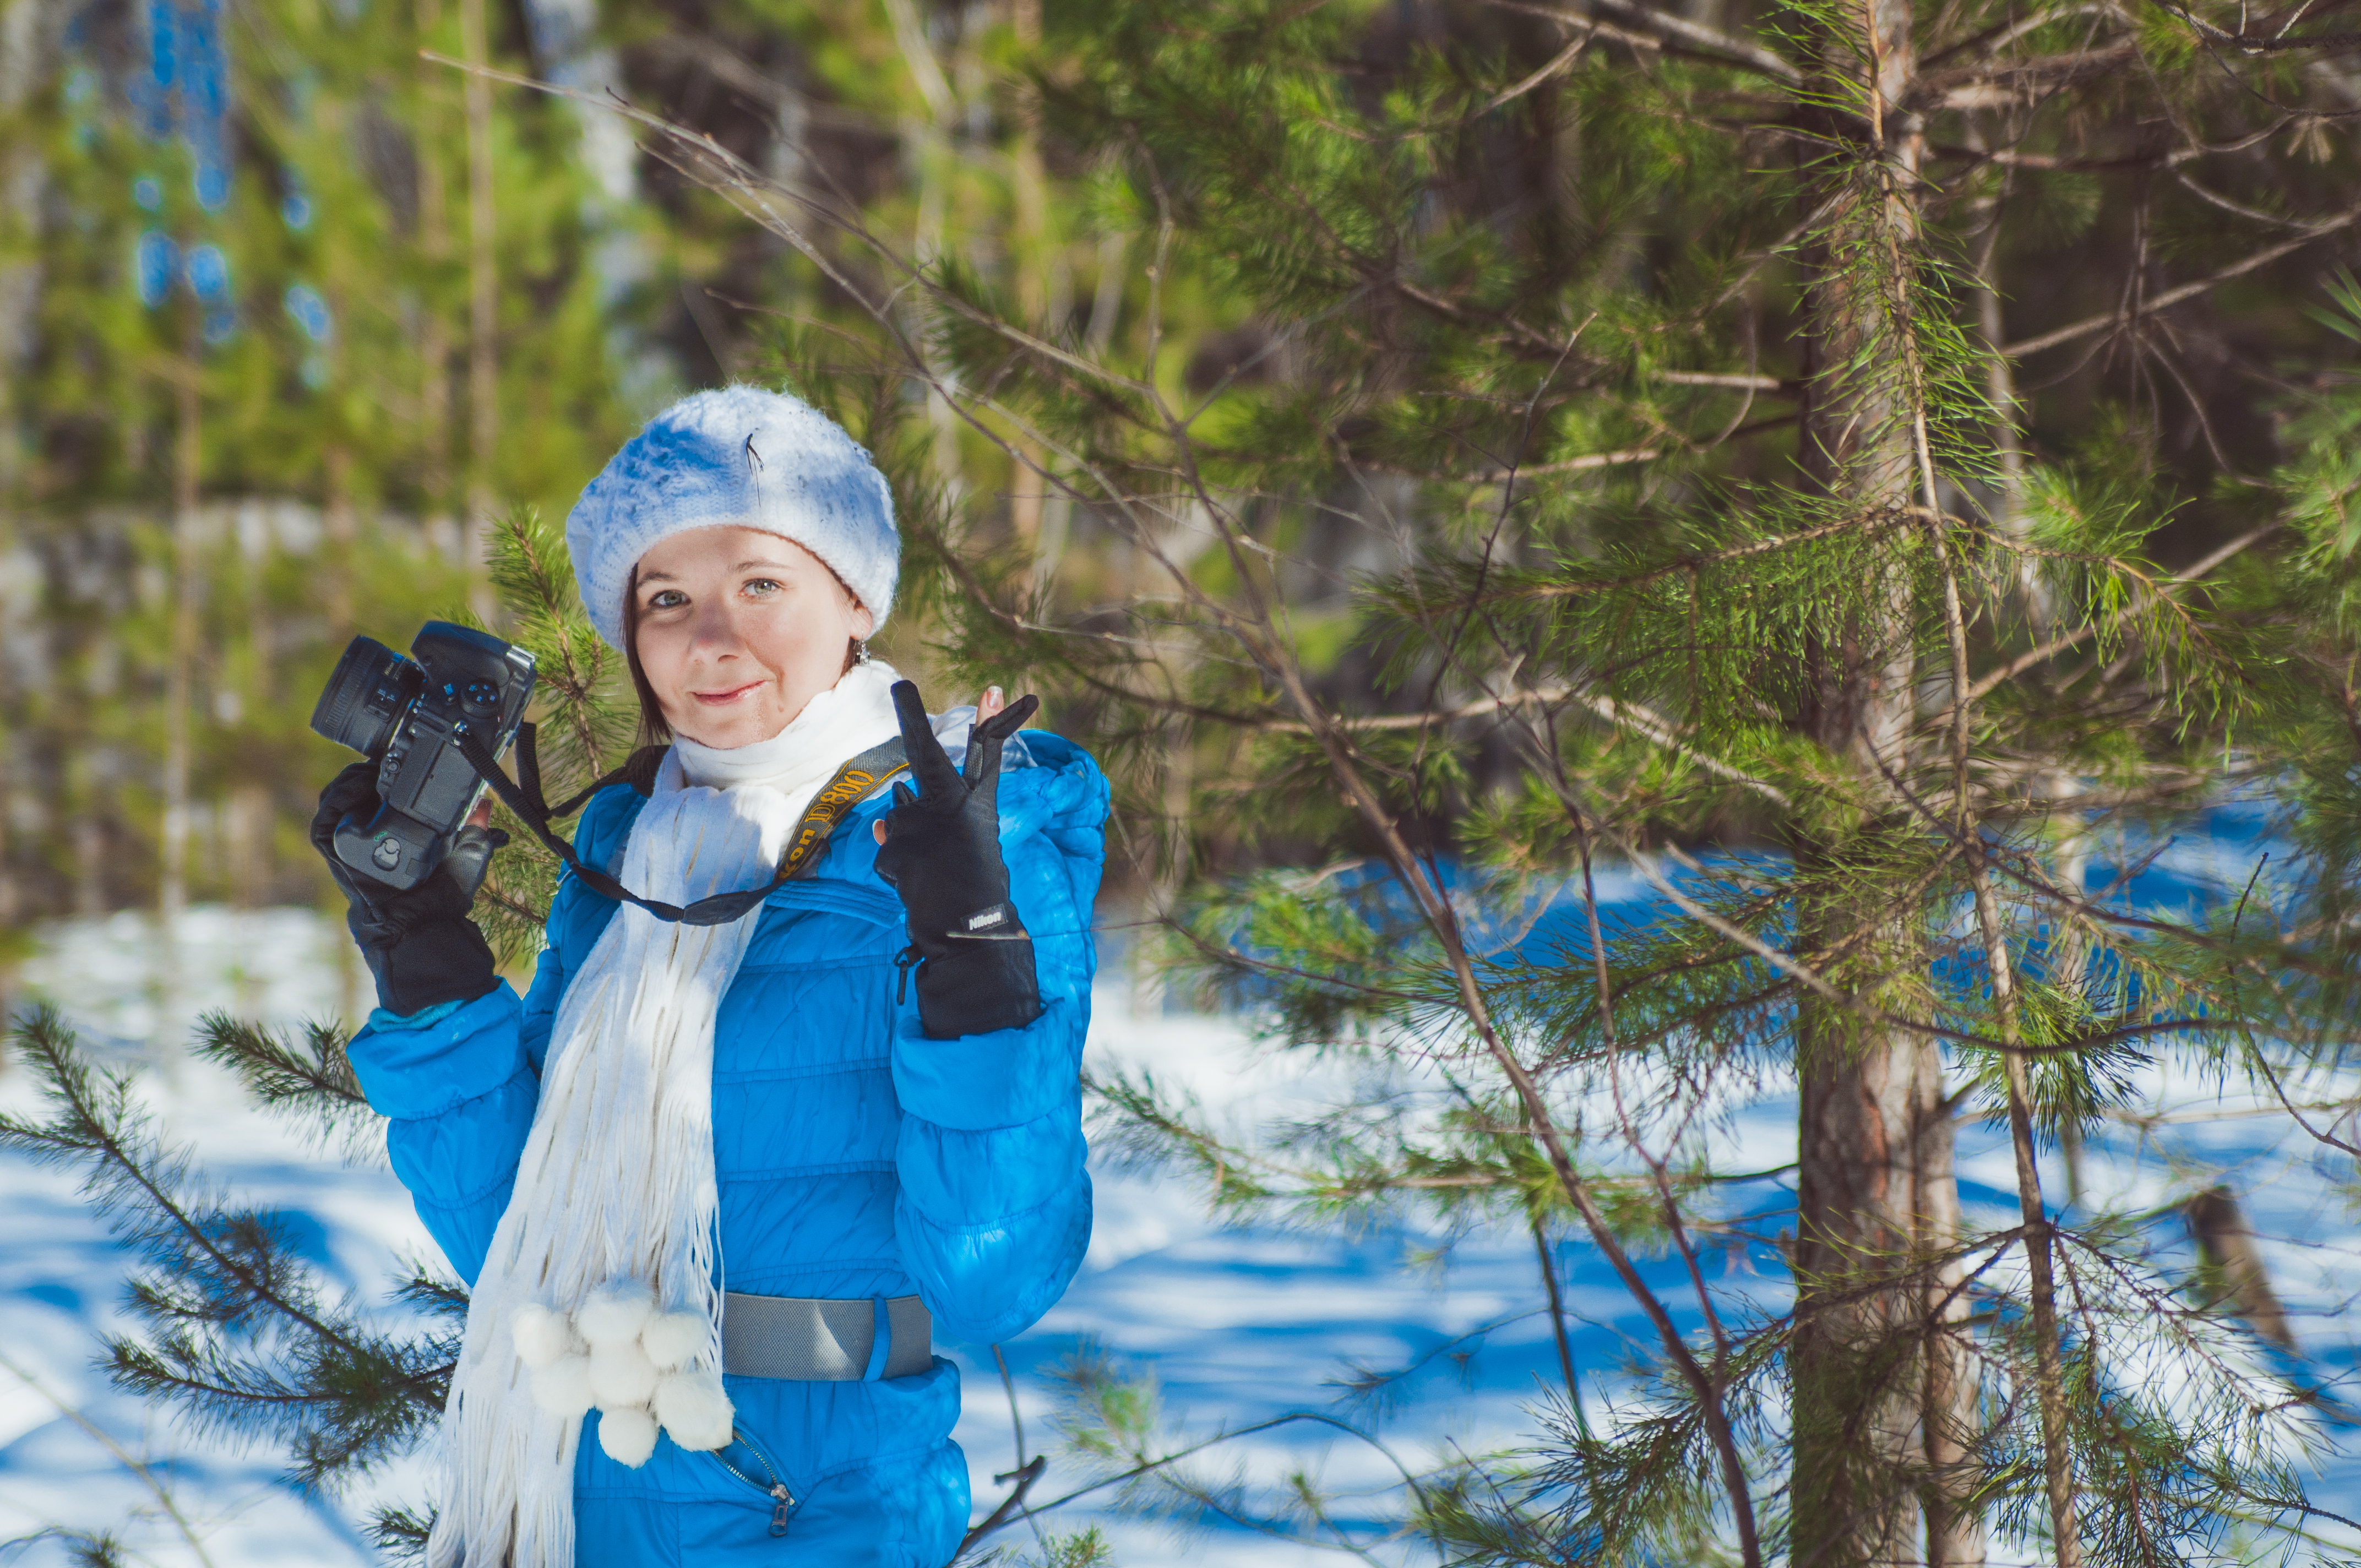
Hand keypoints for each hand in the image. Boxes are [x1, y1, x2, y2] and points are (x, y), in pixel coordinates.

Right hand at [311, 762, 505, 1015]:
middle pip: (356, 791)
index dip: (386, 772)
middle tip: (387, 755)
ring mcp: (350, 844)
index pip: (382, 793)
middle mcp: (370, 835)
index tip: (403, 755)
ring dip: (350, 779)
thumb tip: (485, 804)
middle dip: (366, 769)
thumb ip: (476, 829)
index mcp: (396, 831)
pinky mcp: (335, 853)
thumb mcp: (468, 854)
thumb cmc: (444, 895)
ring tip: (370, 767)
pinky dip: (334, 800)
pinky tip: (353, 786)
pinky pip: (324, 821)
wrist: (424, 923)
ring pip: (336, 800)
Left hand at [873, 681, 1043, 1037]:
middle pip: (930, 757)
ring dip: (905, 841)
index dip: (996, 721)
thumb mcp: (959, 847)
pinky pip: (886, 850)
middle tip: (902, 685)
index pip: (988, 755)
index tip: (999, 689)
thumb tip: (887, 809)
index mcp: (978, 807)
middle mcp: (953, 810)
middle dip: (913, 718)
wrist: (968, 935)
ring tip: (932, 870)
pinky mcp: (900, 850)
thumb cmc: (972, 889)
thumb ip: (923, 822)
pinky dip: (895, 868)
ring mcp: (925, 828)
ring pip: (898, 818)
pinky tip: (917, 885)